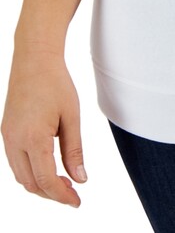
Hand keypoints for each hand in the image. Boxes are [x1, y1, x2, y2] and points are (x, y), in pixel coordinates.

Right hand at [1, 48, 86, 207]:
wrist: (34, 59)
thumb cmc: (56, 83)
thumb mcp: (72, 116)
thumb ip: (74, 150)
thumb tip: (80, 179)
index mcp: (33, 138)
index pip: (46, 180)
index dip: (62, 195)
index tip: (77, 201)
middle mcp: (14, 141)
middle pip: (30, 183)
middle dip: (51, 193)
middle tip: (73, 193)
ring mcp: (7, 137)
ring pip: (20, 175)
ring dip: (40, 184)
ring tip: (63, 181)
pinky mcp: (6, 132)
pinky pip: (15, 162)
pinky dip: (30, 171)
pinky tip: (48, 166)